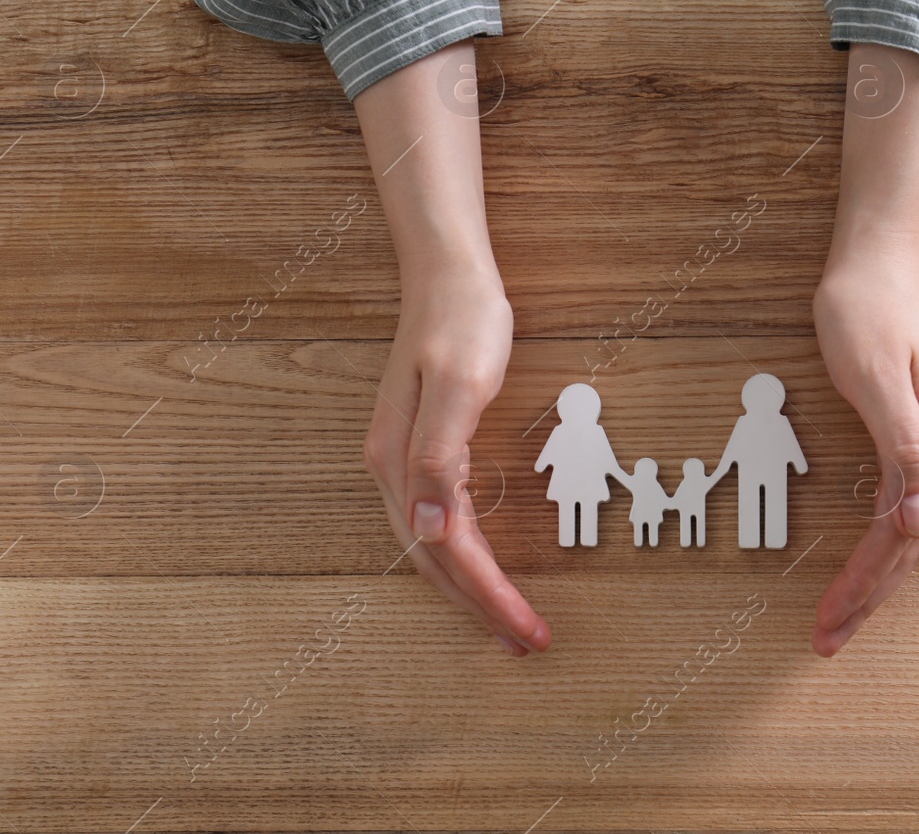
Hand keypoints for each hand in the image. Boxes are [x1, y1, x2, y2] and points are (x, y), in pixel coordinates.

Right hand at [362, 261, 551, 655]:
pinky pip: (440, 521)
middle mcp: (392, 470)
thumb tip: (429, 528)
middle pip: (436, 562)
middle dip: (480, 609)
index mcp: (398, 462)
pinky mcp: (421, 449)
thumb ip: (440, 455)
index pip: (448, 551)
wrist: (448, 274)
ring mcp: (402, 461)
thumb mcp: (458, 383)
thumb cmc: (462, 321)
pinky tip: (482, 569)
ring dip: (470, 591)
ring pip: (435, 548)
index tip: (526, 630)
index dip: (487, 596)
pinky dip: (463, 557)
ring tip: (508, 623)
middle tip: (527, 644)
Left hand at [810, 247, 918, 656]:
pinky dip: (882, 543)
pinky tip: (866, 564)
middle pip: (912, 544)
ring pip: (910, 530)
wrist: (877, 259)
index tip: (831, 621)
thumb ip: (903, 448)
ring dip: (877, 578)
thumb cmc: (867, 310)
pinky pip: (904, 505)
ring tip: (840, 617)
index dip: (868, 583)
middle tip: (827, 640)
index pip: (905, 535)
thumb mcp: (875, 376)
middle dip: (871, 596)